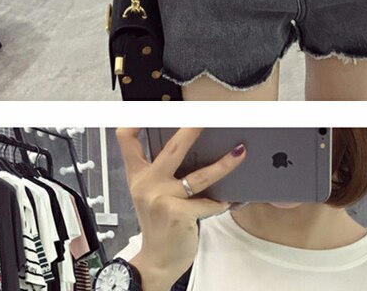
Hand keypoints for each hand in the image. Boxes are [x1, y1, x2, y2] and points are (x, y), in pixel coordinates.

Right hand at [116, 128, 246, 289]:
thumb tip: (190, 142)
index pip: (127, 140)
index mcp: (138, 175)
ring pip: (200, 176)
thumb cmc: (158, 223)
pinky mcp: (180, 215)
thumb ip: (160, 171)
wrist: (157, 260)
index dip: (135, 120)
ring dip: (224, 164)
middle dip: (193, 129)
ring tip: (240, 151)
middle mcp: (147, 184)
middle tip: (209, 117)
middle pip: (172, 148)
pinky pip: (209, 203)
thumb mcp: (149, 194)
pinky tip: (231, 199)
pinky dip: (222, 201)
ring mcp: (163, 199)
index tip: (151, 106)